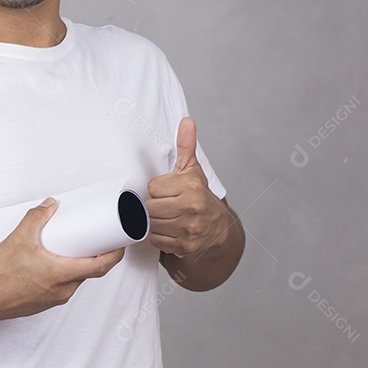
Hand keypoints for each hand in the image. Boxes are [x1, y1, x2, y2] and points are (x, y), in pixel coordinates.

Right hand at [0, 198, 124, 323]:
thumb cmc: (1, 277)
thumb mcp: (19, 239)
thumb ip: (36, 218)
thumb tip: (49, 205)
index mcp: (62, 275)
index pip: (101, 267)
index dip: (115, 254)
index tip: (121, 243)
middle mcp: (63, 289)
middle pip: (90, 271)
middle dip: (96, 254)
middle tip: (97, 237)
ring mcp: (55, 297)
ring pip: (76, 278)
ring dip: (79, 262)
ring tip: (73, 245)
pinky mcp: (45, 301)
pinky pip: (64, 284)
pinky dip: (66, 271)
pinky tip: (55, 261)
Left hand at [146, 117, 228, 258]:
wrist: (218, 226)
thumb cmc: (199, 194)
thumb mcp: (192, 168)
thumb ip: (186, 145)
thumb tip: (187, 121)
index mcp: (191, 186)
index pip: (153, 188)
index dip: (158, 189)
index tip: (168, 190)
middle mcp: (192, 208)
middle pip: (150, 207)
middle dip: (155, 206)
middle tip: (166, 204)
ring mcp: (189, 229)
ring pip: (151, 224)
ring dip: (155, 221)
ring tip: (168, 216)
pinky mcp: (185, 246)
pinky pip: (156, 240)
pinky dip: (159, 236)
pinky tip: (170, 229)